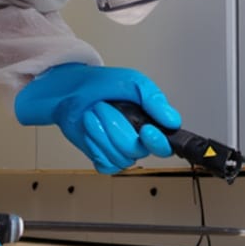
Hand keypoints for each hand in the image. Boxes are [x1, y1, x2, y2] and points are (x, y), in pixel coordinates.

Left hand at [14, 63, 181, 173]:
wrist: (71, 90)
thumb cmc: (102, 84)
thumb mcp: (133, 82)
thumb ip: (154, 100)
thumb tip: (172, 120)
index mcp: (151, 123)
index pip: (165, 146)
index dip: (157, 142)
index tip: (146, 130)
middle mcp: (138, 141)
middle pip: (135, 150)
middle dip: (115, 125)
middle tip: (104, 107)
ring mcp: (120, 151)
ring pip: (118, 156)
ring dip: (101, 132)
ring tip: (95, 114)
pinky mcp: (103, 158)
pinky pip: (105, 163)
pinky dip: (94, 145)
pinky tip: (91, 131)